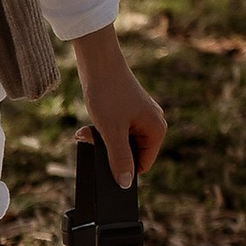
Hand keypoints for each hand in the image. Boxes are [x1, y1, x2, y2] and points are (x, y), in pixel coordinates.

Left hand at [71, 26, 166, 185]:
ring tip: (88, 130)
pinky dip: (101, 130)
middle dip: (110, 151)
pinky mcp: (127, 110)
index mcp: (157, 129)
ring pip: (120, 141)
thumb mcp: (112, 132)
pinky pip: (115, 130)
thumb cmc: (108, 93)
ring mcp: (140, 116)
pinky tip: (89, 125)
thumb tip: (126, 183)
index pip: (143, 164)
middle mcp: (153, 122)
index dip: (124, 166)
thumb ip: (120, 160)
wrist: (97, 61)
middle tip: (93, 139)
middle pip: (131, 153)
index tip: (105, 159)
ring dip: (103, 140)